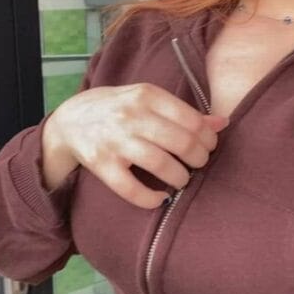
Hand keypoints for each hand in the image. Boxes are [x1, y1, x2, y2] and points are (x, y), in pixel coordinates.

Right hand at [44, 83, 228, 208]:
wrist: (70, 120)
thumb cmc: (118, 108)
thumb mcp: (148, 100)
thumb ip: (184, 112)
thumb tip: (224, 123)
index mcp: (147, 95)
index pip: (192, 120)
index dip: (208, 139)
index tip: (208, 147)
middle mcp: (131, 116)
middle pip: (182, 142)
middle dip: (199, 159)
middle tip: (198, 164)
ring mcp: (115, 141)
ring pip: (162, 165)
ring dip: (181, 178)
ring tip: (182, 179)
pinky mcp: (102, 165)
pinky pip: (133, 190)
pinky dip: (153, 199)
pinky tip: (161, 197)